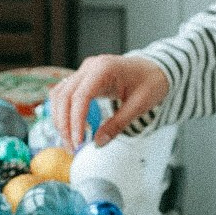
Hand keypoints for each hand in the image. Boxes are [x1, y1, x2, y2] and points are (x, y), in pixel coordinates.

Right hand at [50, 54, 169, 150]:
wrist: (155, 68)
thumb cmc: (151, 82)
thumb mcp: (139, 105)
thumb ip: (118, 124)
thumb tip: (98, 143)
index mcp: (104, 69)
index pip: (80, 96)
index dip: (75, 121)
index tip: (78, 142)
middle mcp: (89, 67)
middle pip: (64, 96)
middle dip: (64, 124)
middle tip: (72, 147)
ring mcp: (84, 71)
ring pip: (59, 95)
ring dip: (60, 119)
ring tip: (70, 141)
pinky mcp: (83, 78)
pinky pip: (64, 94)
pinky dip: (62, 111)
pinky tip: (69, 128)